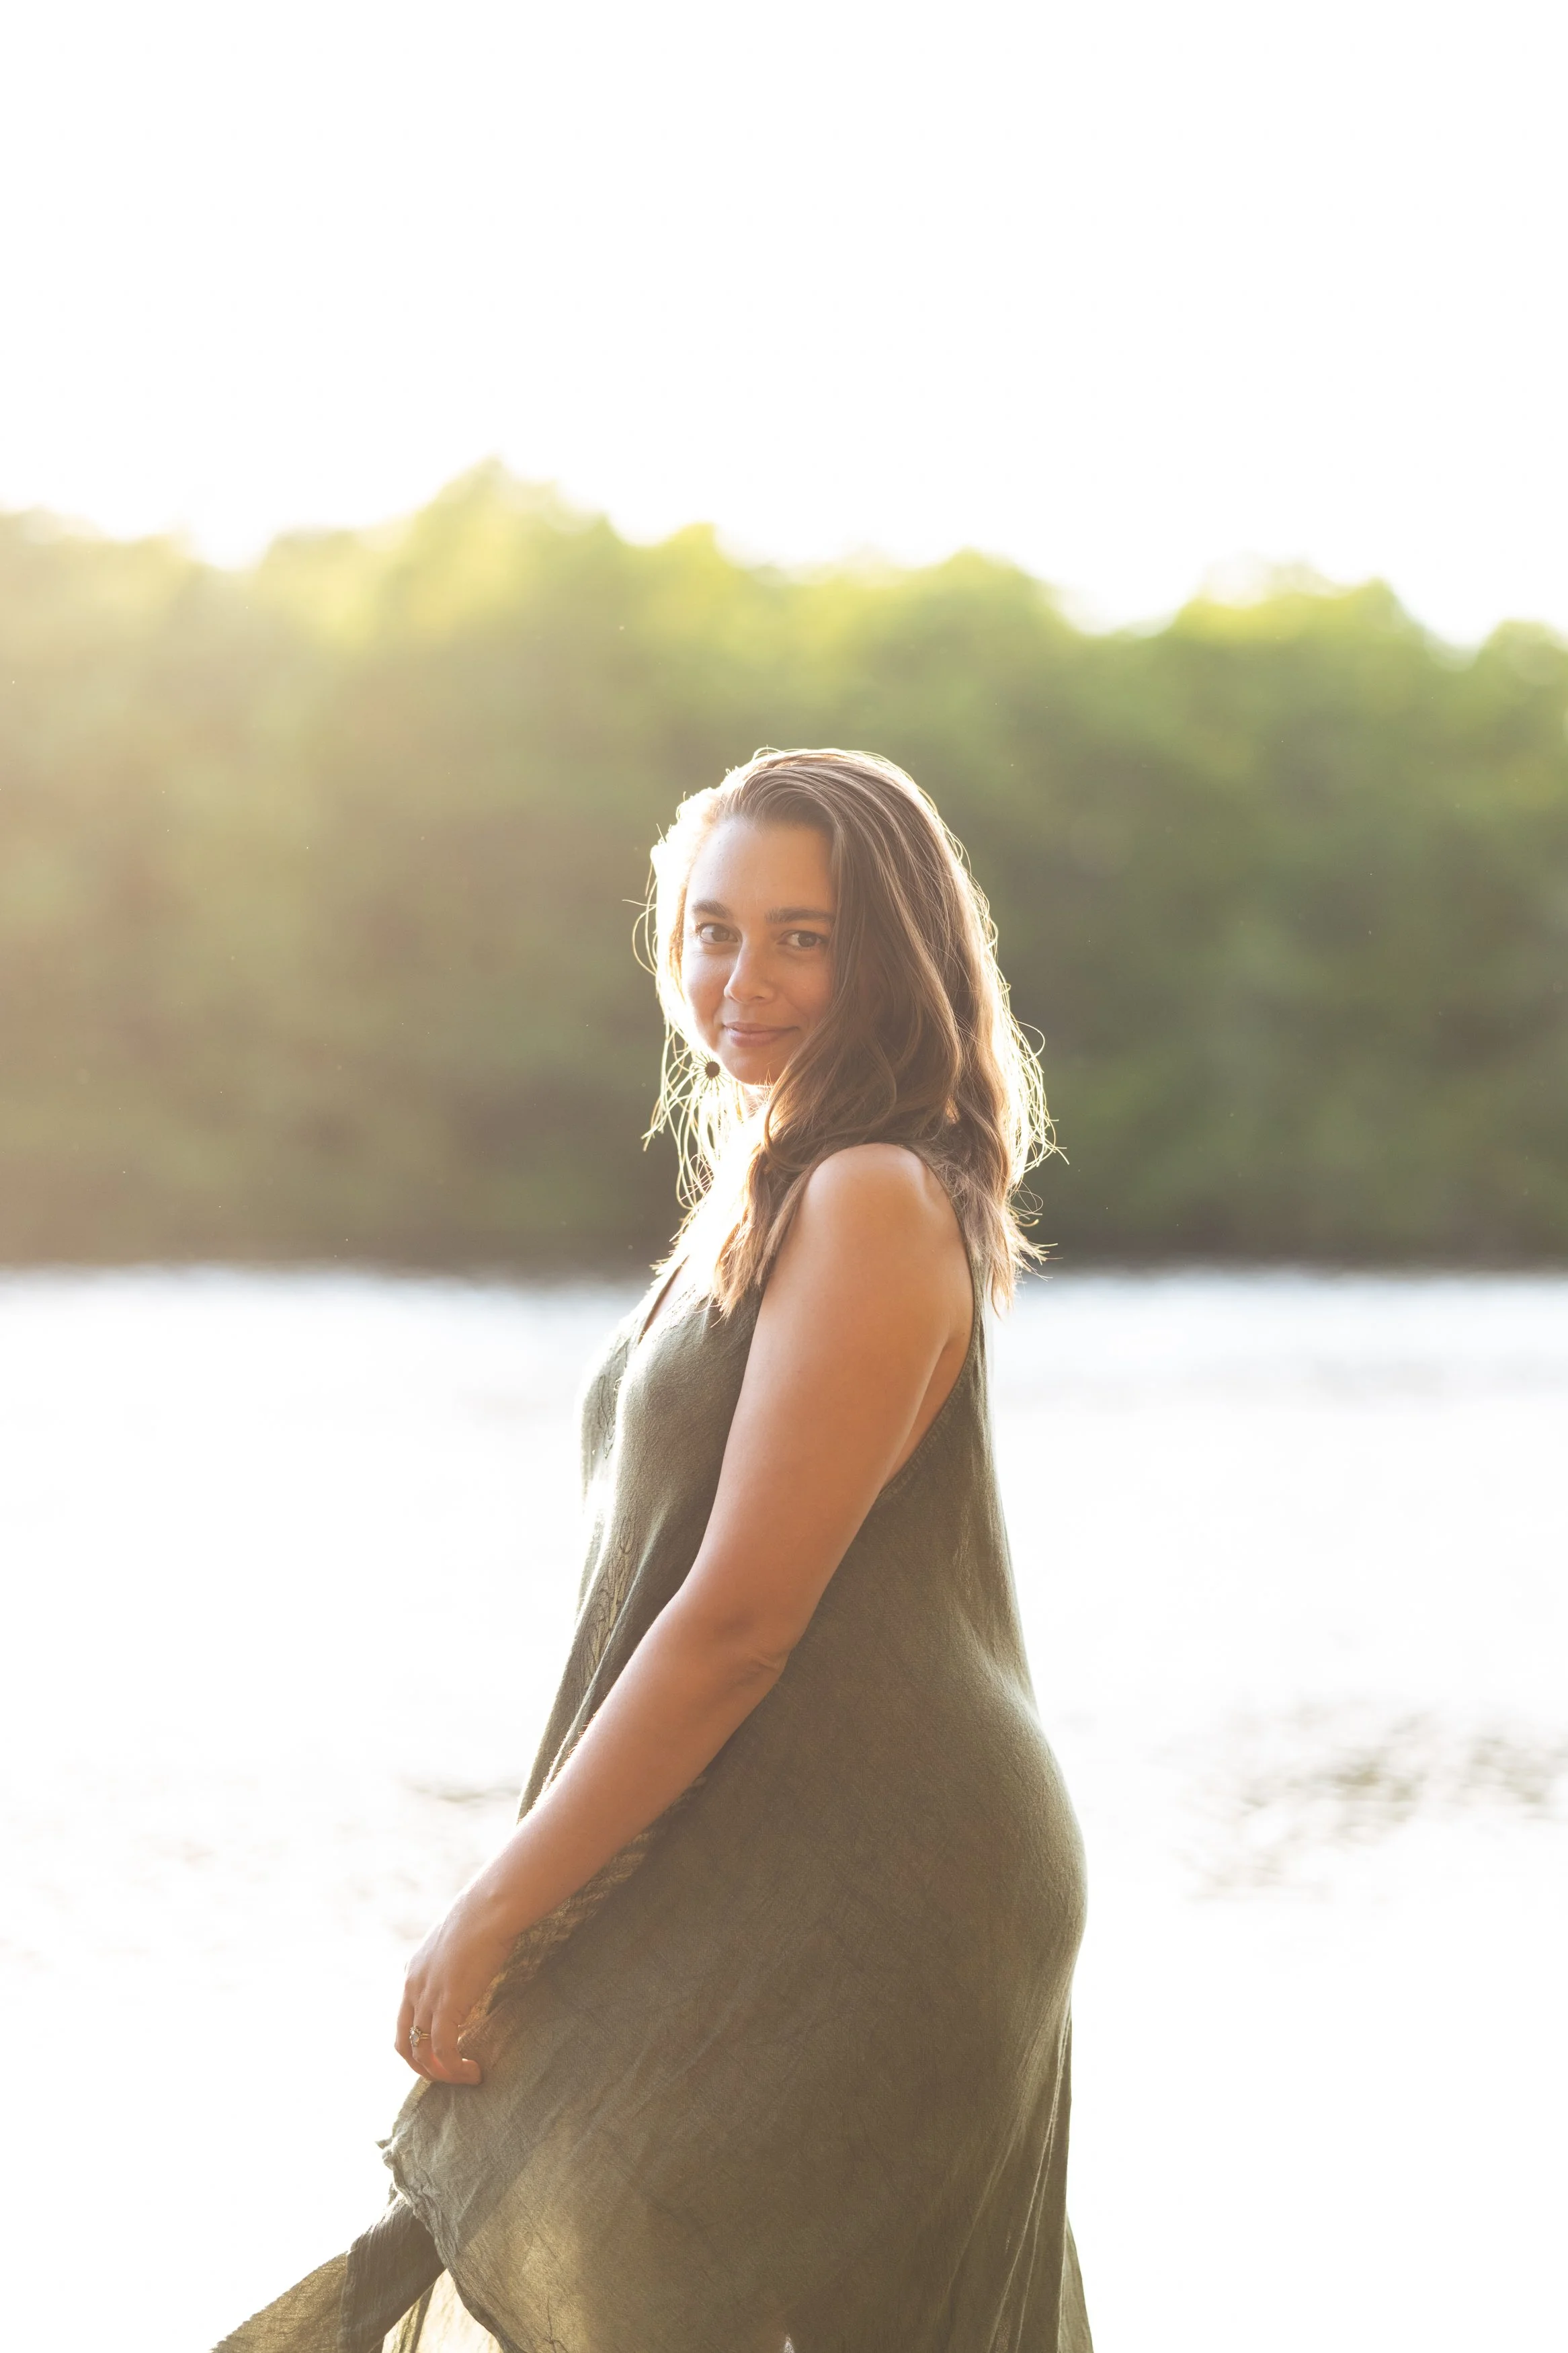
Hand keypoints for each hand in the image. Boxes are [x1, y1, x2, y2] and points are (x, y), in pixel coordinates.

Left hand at [395, 1885, 516, 2084]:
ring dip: (444, 2074)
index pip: (404, 2022)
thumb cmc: (483, 1918)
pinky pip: (443, 2050)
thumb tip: (470, 1965)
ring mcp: (427, 1997)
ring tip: (468, 2078)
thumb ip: (453, 1960)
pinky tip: (474, 2071)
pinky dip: (454, 2068)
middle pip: (405, 2043)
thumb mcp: (457, 1940)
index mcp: (413, 1973)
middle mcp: (412, 1987)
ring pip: (423, 2052)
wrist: (489, 1909)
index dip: (418, 2045)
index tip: (441, 2056)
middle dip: (423, 2067)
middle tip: (449, 2077)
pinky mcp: (446, 2004)